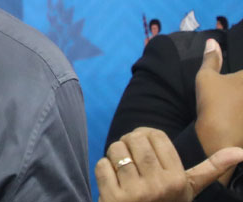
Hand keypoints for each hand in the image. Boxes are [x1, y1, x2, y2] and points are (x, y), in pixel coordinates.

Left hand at [97, 127, 242, 201]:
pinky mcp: (113, 198)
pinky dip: (104, 170)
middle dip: (127, 142)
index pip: (155, 135)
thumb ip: (209, 169)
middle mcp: (159, 186)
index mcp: (177, 180)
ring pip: (116, 150)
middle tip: (129, 155)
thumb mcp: (188, 190)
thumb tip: (240, 152)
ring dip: (114, 156)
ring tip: (122, 170)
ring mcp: (135, 193)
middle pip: (134, 139)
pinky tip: (113, 183)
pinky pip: (102, 166)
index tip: (144, 148)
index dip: (145, 136)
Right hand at [195, 38, 242, 183]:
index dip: (240, 77)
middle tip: (234, 90)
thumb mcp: (206, 77)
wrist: (220, 138)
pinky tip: (239, 114)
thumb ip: (211, 58)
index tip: (235, 80)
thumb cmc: (213, 103)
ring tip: (236, 102)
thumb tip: (211, 41)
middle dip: (240, 84)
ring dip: (241, 98)